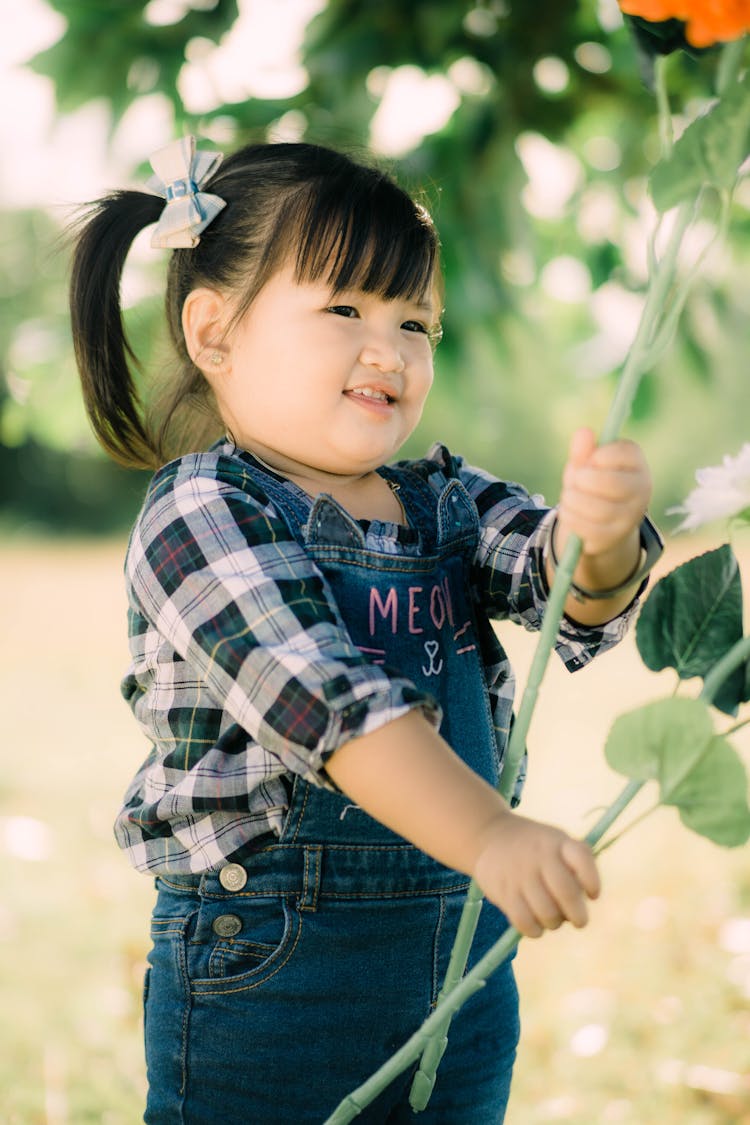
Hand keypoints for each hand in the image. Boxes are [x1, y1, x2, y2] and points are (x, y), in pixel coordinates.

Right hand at [473, 813, 600, 937]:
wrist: (490, 835)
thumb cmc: (535, 845)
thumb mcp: (557, 840)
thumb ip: (578, 861)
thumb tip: (590, 897)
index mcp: (557, 842)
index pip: (582, 860)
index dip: (592, 881)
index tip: (593, 894)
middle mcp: (539, 856)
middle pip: (566, 892)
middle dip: (578, 914)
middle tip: (579, 921)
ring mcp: (520, 874)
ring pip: (547, 913)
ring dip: (555, 922)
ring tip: (553, 918)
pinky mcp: (504, 892)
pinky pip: (524, 922)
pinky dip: (534, 930)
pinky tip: (536, 924)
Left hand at [557, 427, 651, 558]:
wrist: (597, 522)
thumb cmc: (591, 484)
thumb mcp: (585, 464)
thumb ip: (583, 450)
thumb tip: (583, 432)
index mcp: (637, 464)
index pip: (625, 453)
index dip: (599, 455)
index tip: (591, 459)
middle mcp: (642, 490)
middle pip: (611, 483)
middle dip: (582, 479)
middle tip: (575, 479)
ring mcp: (631, 516)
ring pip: (598, 508)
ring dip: (573, 500)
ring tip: (568, 496)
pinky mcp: (615, 536)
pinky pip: (588, 528)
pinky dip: (571, 518)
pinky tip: (568, 512)